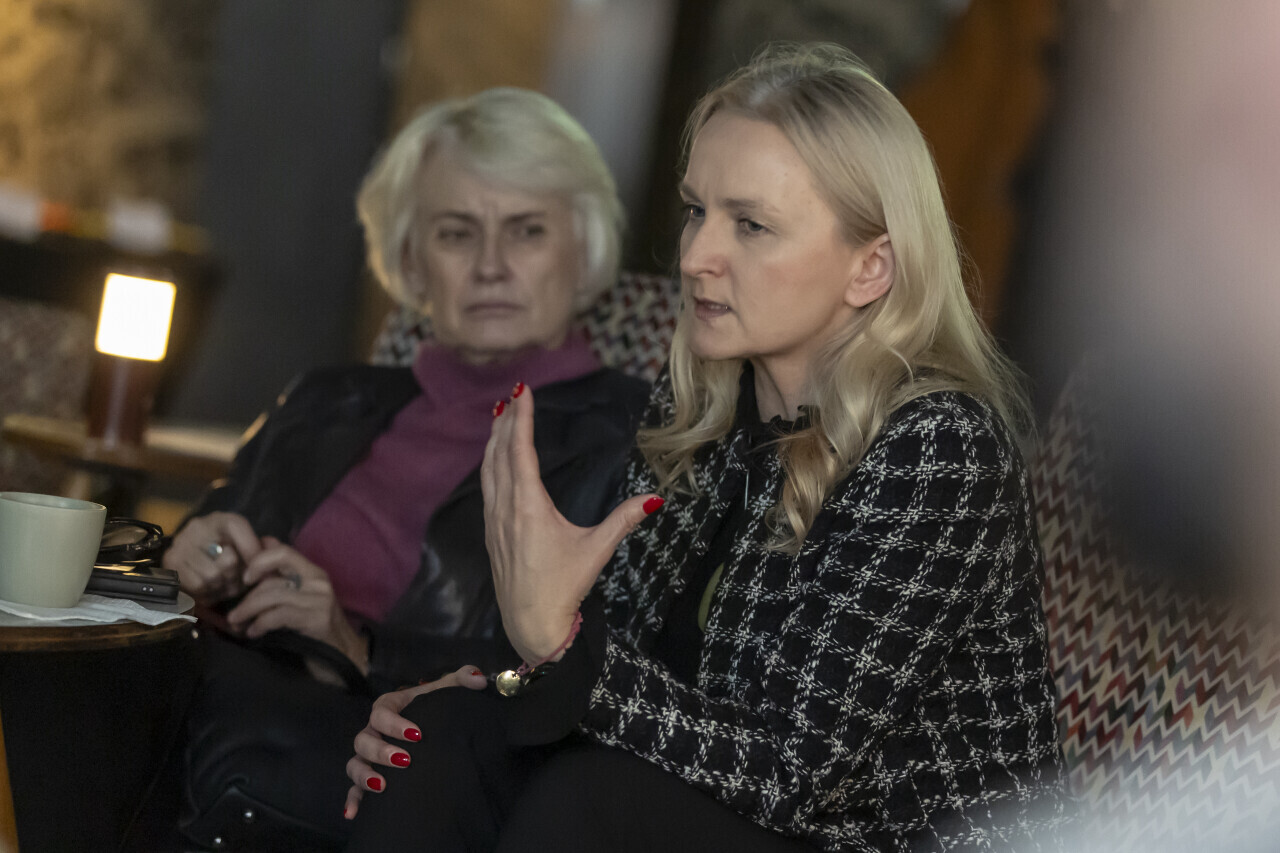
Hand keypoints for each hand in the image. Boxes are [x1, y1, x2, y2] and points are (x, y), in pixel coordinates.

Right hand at [163, 512, 262, 602]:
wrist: (192, 553)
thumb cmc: (226, 550)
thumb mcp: (245, 545)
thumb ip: (259, 550)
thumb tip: (269, 569)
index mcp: (220, 519)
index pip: (237, 527)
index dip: (252, 551)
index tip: (257, 566)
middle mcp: (196, 528)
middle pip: (228, 561)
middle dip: (236, 575)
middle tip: (237, 578)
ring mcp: (180, 546)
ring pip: (211, 577)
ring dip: (223, 586)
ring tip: (225, 583)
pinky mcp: (170, 565)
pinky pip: (197, 587)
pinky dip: (208, 593)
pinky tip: (211, 588)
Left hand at [225, 537, 367, 669]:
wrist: (345, 654)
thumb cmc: (317, 627)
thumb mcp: (300, 599)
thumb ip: (282, 577)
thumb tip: (262, 544)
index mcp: (314, 572)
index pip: (283, 552)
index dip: (259, 561)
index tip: (244, 579)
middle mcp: (318, 581)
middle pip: (273, 579)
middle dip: (247, 598)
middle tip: (233, 615)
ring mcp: (320, 599)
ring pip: (273, 596)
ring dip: (248, 611)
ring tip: (237, 624)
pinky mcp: (318, 619)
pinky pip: (279, 615)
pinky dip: (261, 624)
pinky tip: (253, 633)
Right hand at [342, 665, 487, 819]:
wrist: (435, 726)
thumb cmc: (437, 706)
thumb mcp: (449, 690)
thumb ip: (464, 678)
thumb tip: (479, 680)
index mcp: (390, 708)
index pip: (381, 712)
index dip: (394, 724)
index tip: (417, 735)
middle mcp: (374, 731)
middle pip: (363, 739)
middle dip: (381, 751)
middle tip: (405, 761)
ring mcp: (369, 755)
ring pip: (354, 763)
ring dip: (364, 775)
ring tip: (382, 786)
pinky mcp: (369, 776)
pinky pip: (354, 789)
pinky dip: (352, 800)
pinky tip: (353, 814)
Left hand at [481, 383, 662, 663]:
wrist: (532, 625)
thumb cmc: (564, 587)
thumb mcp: (596, 551)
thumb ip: (624, 520)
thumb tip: (655, 497)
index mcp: (529, 508)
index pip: (521, 452)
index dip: (522, 419)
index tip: (524, 392)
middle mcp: (506, 509)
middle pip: (500, 454)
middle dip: (506, 422)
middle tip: (515, 395)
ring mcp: (494, 521)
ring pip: (488, 470)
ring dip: (494, 441)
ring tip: (501, 416)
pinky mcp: (491, 534)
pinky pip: (487, 487)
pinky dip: (490, 463)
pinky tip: (495, 460)